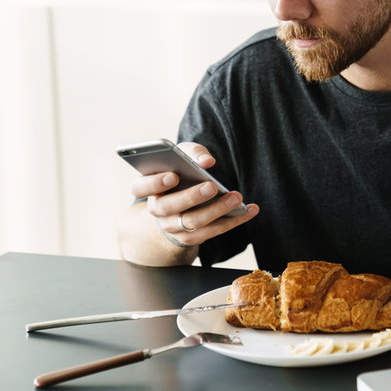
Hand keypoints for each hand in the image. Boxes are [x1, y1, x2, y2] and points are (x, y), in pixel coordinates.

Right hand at [129, 142, 258, 246]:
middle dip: (192, 197)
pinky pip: (212, 231)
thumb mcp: (184, 156)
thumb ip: (193, 153)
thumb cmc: (182, 171)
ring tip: (236, 197)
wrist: (181, 201)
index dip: (155, 183)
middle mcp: (157, 209)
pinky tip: (250, 209)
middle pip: (169, 207)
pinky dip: (233, 221)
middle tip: (212, 186)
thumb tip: (207, 162)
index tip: (174, 175)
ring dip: (217, 210)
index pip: (141, 187)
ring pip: (193, 223)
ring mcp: (172, 226)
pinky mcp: (191, 237)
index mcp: (148, 187)